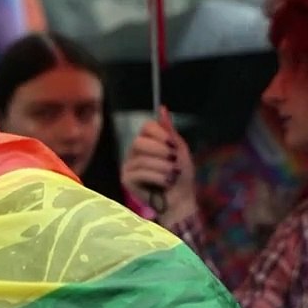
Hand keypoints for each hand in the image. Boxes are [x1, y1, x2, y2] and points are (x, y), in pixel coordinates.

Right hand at [120, 106, 197, 226]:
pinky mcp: (126, 180)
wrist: (180, 199)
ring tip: (172, 175)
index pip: (146, 127)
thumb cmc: (180, 176)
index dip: (160, 134)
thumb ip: (170, 131)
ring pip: (141, 159)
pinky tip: (166, 183)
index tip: (173, 145)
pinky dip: (157, 177)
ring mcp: (128, 166)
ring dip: (163, 167)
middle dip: (160, 151)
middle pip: (139, 142)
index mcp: (147, 142)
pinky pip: (139, 173)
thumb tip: (162, 108)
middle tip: (173, 161)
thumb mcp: (180, 151)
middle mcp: (134, 152)